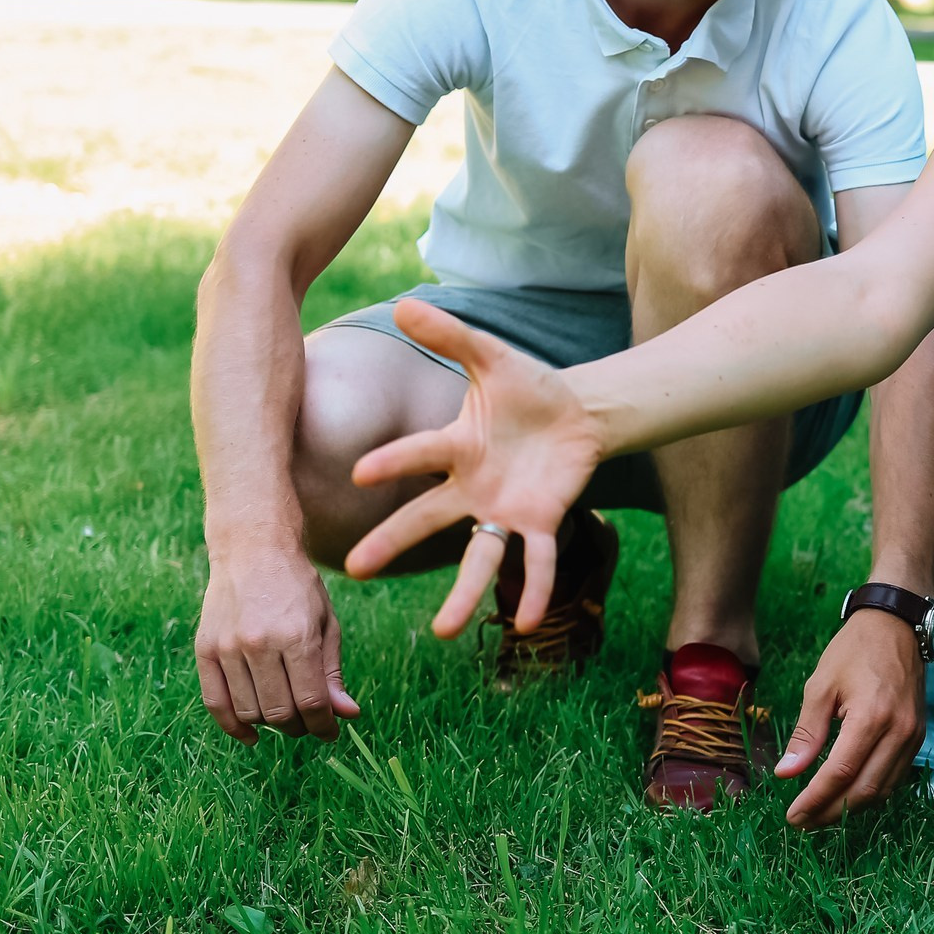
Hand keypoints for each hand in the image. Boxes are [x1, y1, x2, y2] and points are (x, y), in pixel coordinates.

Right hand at [195, 541, 358, 741]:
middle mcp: (259, 644)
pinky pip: (215, 703)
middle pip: (279, 712)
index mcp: (297, 636)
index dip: (323, 726)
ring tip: (284, 716)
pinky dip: (233, 727)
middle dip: (299, 726)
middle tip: (309, 722)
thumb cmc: (298, 587)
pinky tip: (251, 735)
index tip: (330, 732)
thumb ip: (332, 671)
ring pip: (249, 712)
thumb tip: (346, 715)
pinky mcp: (204, 649)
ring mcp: (228, 647)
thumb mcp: (327, 623)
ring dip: (270, 725)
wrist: (253, 549)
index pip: (311, 701)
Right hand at [342, 300, 603, 637]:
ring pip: (480, 556)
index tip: (357, 476)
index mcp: (455, 446)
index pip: (418, 455)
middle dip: (393, 542)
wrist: (578, 412)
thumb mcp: (491, 357)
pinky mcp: (541, 522)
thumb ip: (451, 336)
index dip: (392, 462)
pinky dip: (534, 590)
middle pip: (427, 519)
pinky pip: (536, 561)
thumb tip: (402, 303)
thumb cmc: (527, 388)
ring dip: (462, 595)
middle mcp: (471, 486)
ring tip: (443, 631)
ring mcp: (504, 510)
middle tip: (355, 569)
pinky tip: (530, 622)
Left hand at [774, 604, 926, 828]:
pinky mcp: (918, 737)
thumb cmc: (853, 651)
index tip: (793, 815)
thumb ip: (806, 733)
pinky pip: (894, 777)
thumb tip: (786, 773)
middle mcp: (899, 732)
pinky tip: (847, 793)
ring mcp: (913, 736)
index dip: (815, 800)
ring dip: (850, 807)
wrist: (896, 627)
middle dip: (831, 812)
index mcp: (871, 717)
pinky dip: (870, 792)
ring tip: (821, 812)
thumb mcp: (821, 686)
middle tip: (802, 821)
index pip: (840, 773)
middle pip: (864, 790)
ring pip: (882, 790)